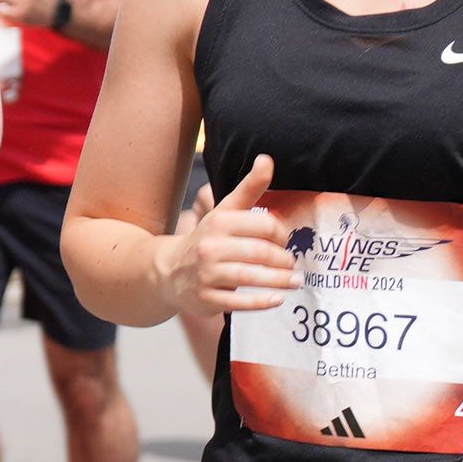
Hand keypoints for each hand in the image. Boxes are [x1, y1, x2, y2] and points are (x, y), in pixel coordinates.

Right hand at [178, 157, 299, 318]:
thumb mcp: (225, 211)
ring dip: (279, 281)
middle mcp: (211, 247)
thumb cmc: (208, 238)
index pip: (265, 226)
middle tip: (293, 265)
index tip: (285, 242)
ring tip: (294, 282)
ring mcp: (207, 274)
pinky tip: (277, 299)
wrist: (168, 270)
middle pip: (261, 253)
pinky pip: (240, 302)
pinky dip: (262, 302)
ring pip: (252, 278)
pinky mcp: (206, 298)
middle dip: (284, 260)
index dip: (282, 235)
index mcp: (220, 222)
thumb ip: (249, 188)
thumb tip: (267, 159)